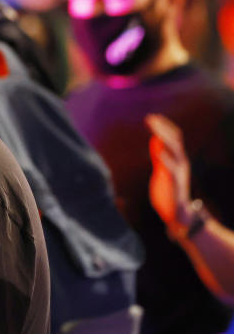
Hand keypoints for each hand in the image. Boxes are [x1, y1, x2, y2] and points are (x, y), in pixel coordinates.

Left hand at [146, 113, 192, 229]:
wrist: (180, 217)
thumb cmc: (170, 193)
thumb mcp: (163, 171)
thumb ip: (160, 157)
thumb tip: (155, 141)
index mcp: (178, 160)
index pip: (173, 138)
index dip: (164, 127)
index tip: (152, 117)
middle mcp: (182, 165)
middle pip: (175, 141)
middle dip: (163, 128)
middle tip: (150, 117)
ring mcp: (180, 174)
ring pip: (176, 152)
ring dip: (165, 139)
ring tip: (155, 129)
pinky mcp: (176, 185)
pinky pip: (172, 170)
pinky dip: (166, 159)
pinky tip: (158, 151)